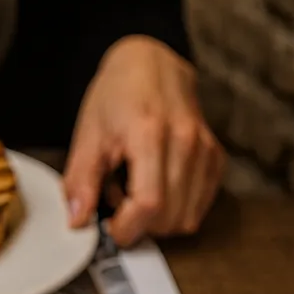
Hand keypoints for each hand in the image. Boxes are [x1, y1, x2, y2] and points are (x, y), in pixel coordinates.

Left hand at [63, 36, 224, 246]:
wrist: (150, 64)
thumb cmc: (116, 96)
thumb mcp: (88, 136)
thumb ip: (81, 181)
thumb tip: (78, 222)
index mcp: (149, 134)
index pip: (149, 203)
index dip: (128, 228)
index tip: (110, 229)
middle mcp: (185, 141)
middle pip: (170, 216)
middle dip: (140, 226)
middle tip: (118, 206)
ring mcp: (205, 149)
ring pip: (188, 217)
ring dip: (159, 220)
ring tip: (137, 193)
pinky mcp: (216, 156)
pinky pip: (201, 205)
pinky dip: (178, 210)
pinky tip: (158, 188)